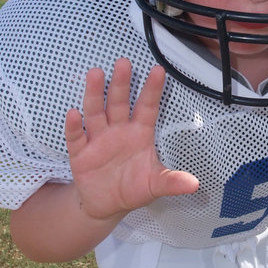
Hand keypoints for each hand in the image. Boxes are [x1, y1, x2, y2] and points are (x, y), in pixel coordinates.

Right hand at [64, 59, 198, 219]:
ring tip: (95, 74)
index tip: (159, 70)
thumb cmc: (133, 188)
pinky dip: (75, 126)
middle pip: (119, 102)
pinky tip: (74, 113)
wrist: (106, 205)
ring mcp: (98, 139)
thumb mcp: (155, 185)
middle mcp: (118, 130)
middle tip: (124, 62)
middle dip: (121, 83)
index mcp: (139, 132)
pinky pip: (77, 137)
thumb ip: (172, 182)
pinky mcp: (81, 153)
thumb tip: (194, 184)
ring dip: (94, 94)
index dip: (152, 89)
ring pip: (96, 112)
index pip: (147, 107)